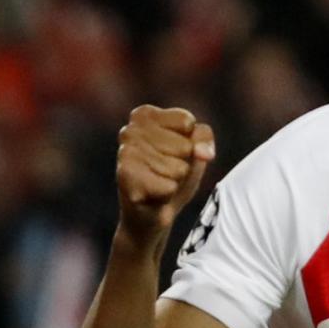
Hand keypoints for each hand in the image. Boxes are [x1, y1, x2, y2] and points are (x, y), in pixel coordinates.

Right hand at [116, 105, 215, 242]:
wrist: (154, 212)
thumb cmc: (174, 174)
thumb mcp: (195, 150)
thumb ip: (204, 138)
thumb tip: (203, 153)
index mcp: (144, 115)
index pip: (187, 122)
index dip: (192, 142)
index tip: (177, 152)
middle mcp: (128, 130)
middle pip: (185, 146)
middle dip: (184, 163)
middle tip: (167, 172)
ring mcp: (125, 155)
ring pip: (178, 168)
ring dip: (176, 180)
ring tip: (160, 181)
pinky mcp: (126, 180)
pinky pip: (170, 186)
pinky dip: (169, 194)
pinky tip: (153, 194)